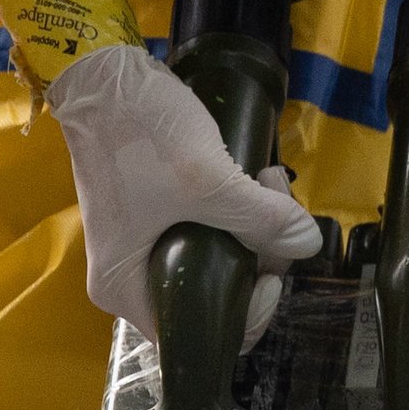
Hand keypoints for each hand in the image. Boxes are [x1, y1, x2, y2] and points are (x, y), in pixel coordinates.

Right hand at [48, 43, 320, 348]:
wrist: (100, 72)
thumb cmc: (137, 132)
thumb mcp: (206, 180)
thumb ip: (261, 218)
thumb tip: (308, 244)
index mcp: (127, 291)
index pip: (199, 337)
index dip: (246, 316)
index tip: (270, 274)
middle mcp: (129, 281)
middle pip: (212, 298)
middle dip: (257, 262)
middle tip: (278, 217)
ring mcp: (139, 249)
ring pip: (214, 264)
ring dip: (252, 230)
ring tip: (268, 182)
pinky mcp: (152, 219)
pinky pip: (205, 235)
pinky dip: (232, 214)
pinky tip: (254, 179)